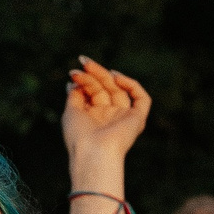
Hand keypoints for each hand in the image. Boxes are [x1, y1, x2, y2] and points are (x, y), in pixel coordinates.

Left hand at [63, 57, 150, 213]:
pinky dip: (131, 85)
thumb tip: (74, 81)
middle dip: (93, 74)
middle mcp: (109, 117)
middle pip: (104, 89)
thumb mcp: (71, 112)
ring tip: (88, 65)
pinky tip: (116, 77)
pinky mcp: (137, 119)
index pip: (92, 93)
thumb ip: (75, 95)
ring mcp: (123, 118)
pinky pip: (141, 99)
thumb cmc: (79, 136)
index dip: (84, 81)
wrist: (94, 152)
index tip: (72, 74)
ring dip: (104, 75)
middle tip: (82, 60)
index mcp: (93, 118)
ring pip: (118, 90)